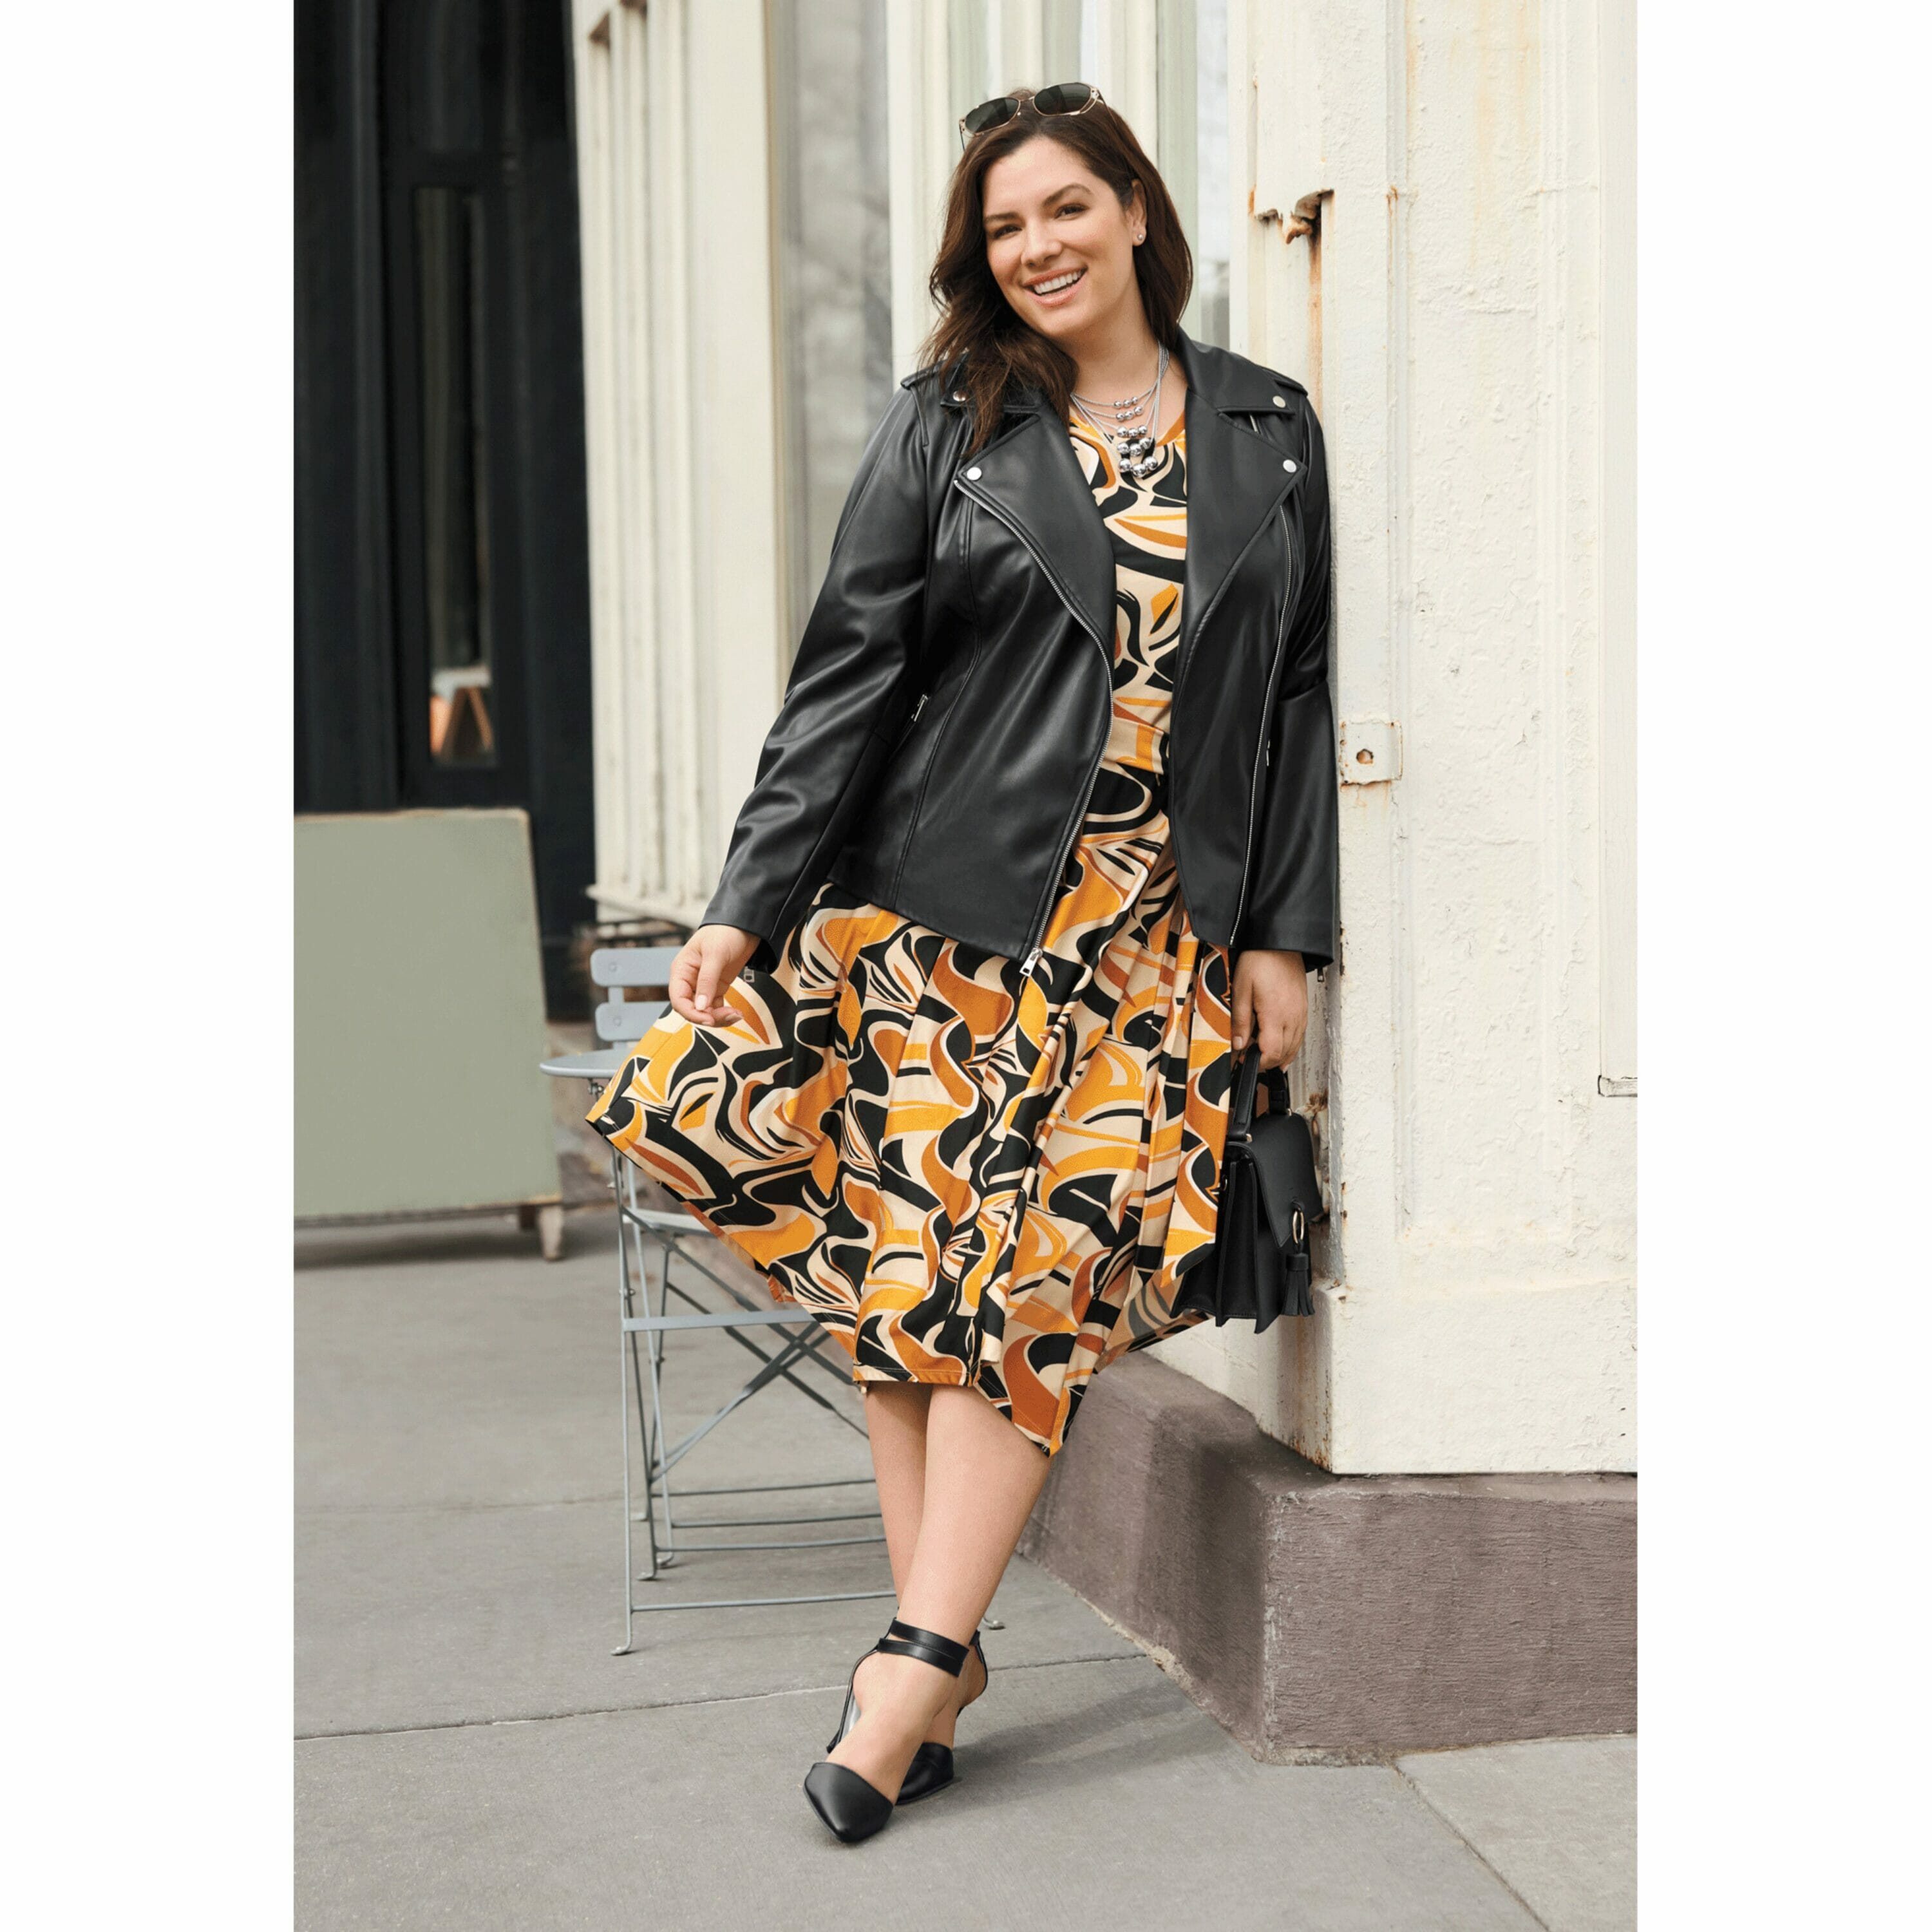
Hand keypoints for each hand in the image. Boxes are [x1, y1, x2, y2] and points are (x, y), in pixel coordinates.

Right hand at [669, 924, 759, 1027]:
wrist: (744, 925)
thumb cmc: (725, 933)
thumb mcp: (715, 955)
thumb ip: (707, 980)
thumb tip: (700, 1007)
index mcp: (681, 970)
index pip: (678, 999)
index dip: (691, 1013)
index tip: (708, 1019)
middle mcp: (689, 980)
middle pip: (691, 1009)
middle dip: (708, 1017)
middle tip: (730, 1016)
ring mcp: (703, 985)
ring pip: (704, 1011)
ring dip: (719, 1017)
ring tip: (737, 1015)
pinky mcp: (717, 988)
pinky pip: (716, 1007)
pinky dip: (725, 1013)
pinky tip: (737, 1013)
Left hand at [1230, 949, 1307, 1071]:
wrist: (1280, 944)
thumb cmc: (1260, 961)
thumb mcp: (1241, 989)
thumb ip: (1240, 1021)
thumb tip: (1238, 1045)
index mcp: (1275, 1014)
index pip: (1272, 1052)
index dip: (1258, 1062)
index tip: (1245, 1061)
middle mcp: (1292, 1017)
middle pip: (1284, 1053)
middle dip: (1267, 1061)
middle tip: (1250, 1058)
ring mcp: (1300, 1014)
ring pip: (1294, 1047)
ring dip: (1280, 1056)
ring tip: (1263, 1056)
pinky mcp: (1303, 1009)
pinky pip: (1300, 1036)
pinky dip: (1291, 1046)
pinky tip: (1282, 1048)